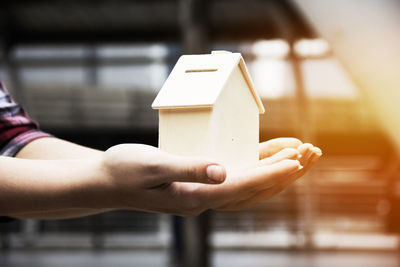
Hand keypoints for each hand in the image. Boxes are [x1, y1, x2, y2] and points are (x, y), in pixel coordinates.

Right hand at [100, 138, 320, 215]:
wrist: (106, 182)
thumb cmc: (124, 170)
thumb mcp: (152, 166)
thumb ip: (188, 169)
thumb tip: (223, 172)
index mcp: (193, 198)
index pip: (241, 187)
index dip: (270, 174)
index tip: (297, 160)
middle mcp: (204, 199)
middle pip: (254, 189)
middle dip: (283, 172)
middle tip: (312, 153)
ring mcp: (204, 193)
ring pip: (250, 184)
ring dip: (276, 171)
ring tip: (302, 153)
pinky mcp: (201, 183)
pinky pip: (236, 176)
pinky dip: (256, 166)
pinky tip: (270, 155)